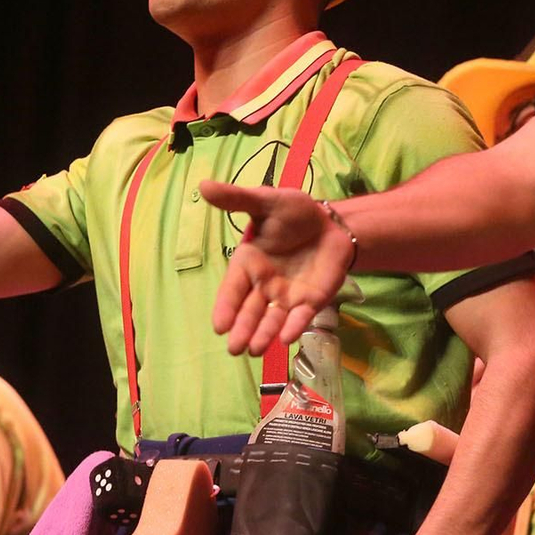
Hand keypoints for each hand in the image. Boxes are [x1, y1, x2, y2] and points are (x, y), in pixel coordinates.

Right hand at [200, 182, 356, 355]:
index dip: (226, 307)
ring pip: (273, 319)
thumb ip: (237, 199)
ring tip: (254, 349)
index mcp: (249, 264)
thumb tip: (203, 185)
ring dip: (263, 335)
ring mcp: (288, 295)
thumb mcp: (266, 201)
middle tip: (234, 348)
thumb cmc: (294, 213)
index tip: (219, 326)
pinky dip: (293, 327)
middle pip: (250, 311)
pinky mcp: (312, 300)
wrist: (331, 221)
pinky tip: (286, 338)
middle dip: (242, 329)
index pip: (233, 289)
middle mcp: (265, 285)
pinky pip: (301, 317)